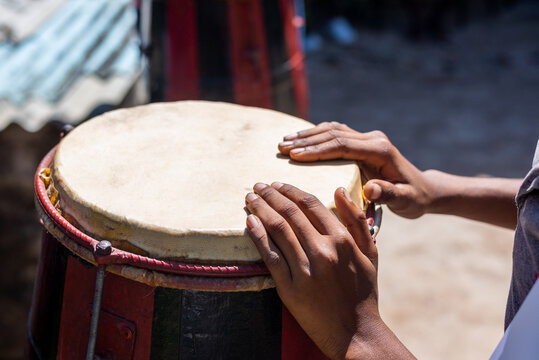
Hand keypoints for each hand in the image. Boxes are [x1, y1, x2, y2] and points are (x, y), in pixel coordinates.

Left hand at [245, 182, 412, 358]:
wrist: (356, 332)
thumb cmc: (363, 292)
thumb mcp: (370, 253)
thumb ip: (356, 220)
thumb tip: (340, 189)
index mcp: (342, 240)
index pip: (310, 204)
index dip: (290, 190)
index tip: (278, 184)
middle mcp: (322, 251)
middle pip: (290, 213)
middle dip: (270, 195)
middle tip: (258, 186)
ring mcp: (305, 270)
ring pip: (277, 230)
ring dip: (260, 209)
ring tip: (250, 199)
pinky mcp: (289, 289)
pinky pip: (269, 256)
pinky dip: (258, 236)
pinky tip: (249, 222)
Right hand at [278, 122, 431, 218]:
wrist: (423, 189)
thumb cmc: (413, 198)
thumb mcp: (405, 201)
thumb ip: (389, 195)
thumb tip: (372, 190)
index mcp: (380, 151)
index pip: (342, 146)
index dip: (317, 150)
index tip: (294, 156)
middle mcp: (373, 139)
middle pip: (333, 134)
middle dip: (305, 141)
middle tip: (281, 148)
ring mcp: (367, 138)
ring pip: (332, 130)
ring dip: (307, 135)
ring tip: (283, 142)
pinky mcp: (362, 141)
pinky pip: (335, 133)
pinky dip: (316, 135)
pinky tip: (299, 140)